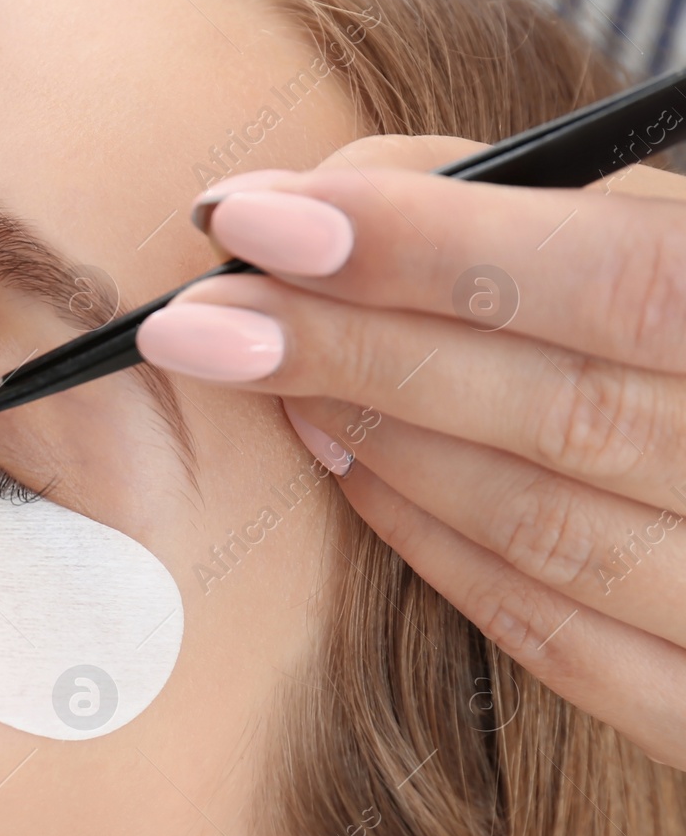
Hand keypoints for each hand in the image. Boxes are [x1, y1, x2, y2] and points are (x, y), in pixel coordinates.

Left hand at [136, 135, 685, 768]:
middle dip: (348, 349)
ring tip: (247, 367)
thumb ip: (512, 204)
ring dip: (373, 437)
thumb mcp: (663, 241)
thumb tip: (312, 199)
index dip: (424, 246)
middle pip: (556, 413)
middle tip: (197, 315)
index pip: (618, 278)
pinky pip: (555, 636)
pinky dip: (428, 543)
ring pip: (540, 524)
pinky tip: (337, 466)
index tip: (253, 218)